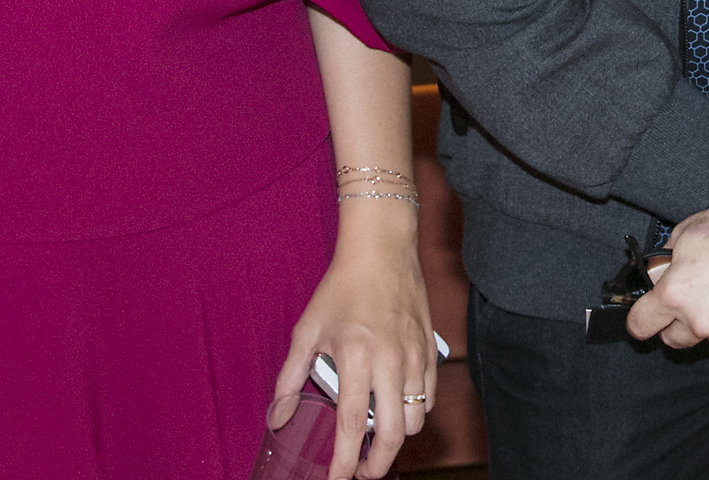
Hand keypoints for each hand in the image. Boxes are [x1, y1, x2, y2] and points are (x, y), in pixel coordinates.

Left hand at [270, 229, 435, 478]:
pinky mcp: (431, 351)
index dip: (343, 461)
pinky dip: (415, 412)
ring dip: (396, 437)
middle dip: (376, 464)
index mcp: (356, 356)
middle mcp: (389, 361)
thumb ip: (290, 378)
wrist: (382, 251)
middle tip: (361, 470)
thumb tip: (278, 417)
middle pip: (391, 434)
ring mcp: (414, 357)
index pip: (350, 425)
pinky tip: (396, 408)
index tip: (337, 479)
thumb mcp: (307, 331)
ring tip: (376, 437)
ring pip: (415, 420)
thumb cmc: (342, 288)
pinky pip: (429, 397)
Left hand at [623, 194, 708, 349]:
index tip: (647, 317)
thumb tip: (659, 278)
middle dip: (680, 322)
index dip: (642, 319)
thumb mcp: (687, 233)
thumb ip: (667, 264)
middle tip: (698, 296)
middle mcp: (702, 321)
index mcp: (677, 295)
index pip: (640, 325)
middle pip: (676, 339)